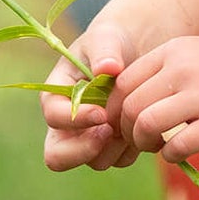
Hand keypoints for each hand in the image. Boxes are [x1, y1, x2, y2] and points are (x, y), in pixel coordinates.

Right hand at [41, 17, 140, 171]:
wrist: (135, 51)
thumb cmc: (112, 42)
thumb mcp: (105, 38)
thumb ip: (104, 51)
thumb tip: (108, 67)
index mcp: (56, 96)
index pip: (53, 117)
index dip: (75, 119)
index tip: (101, 113)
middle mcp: (67, 124)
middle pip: (58, 157)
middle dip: (84, 149)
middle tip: (111, 131)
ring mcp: (89, 138)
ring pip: (95, 161)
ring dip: (115, 148)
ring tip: (133, 122)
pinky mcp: (113, 145)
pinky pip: (120, 159)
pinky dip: (133, 148)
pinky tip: (144, 124)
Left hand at [111, 34, 198, 159]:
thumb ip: (171, 72)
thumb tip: (137, 103)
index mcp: (176, 49)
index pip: (122, 81)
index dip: (116, 109)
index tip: (125, 123)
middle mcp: (184, 68)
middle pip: (128, 105)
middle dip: (126, 131)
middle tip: (140, 140)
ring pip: (145, 124)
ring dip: (144, 144)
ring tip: (157, 147)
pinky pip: (177, 146)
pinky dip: (171, 156)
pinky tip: (180, 153)